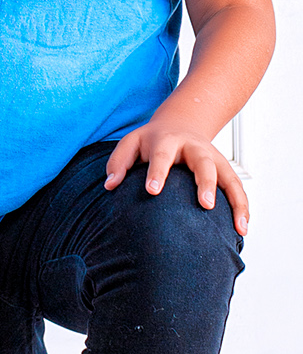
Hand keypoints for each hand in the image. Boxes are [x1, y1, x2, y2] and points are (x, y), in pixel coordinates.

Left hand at [105, 121, 248, 233]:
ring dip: (235, 201)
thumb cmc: (152, 140)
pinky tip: (242, 229)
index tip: (152, 190)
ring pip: (229, 178)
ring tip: (237, 227)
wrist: (181, 124)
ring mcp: (215, 159)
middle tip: (205, 204)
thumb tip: (110, 185)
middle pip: (204, 163)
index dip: (157, 172)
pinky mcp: (226, 171)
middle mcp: (195, 149)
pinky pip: (238, 190)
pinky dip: (243, 208)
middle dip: (205, 182)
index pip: (162, 155)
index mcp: (168, 141)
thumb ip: (119, 162)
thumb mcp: (132, 142)